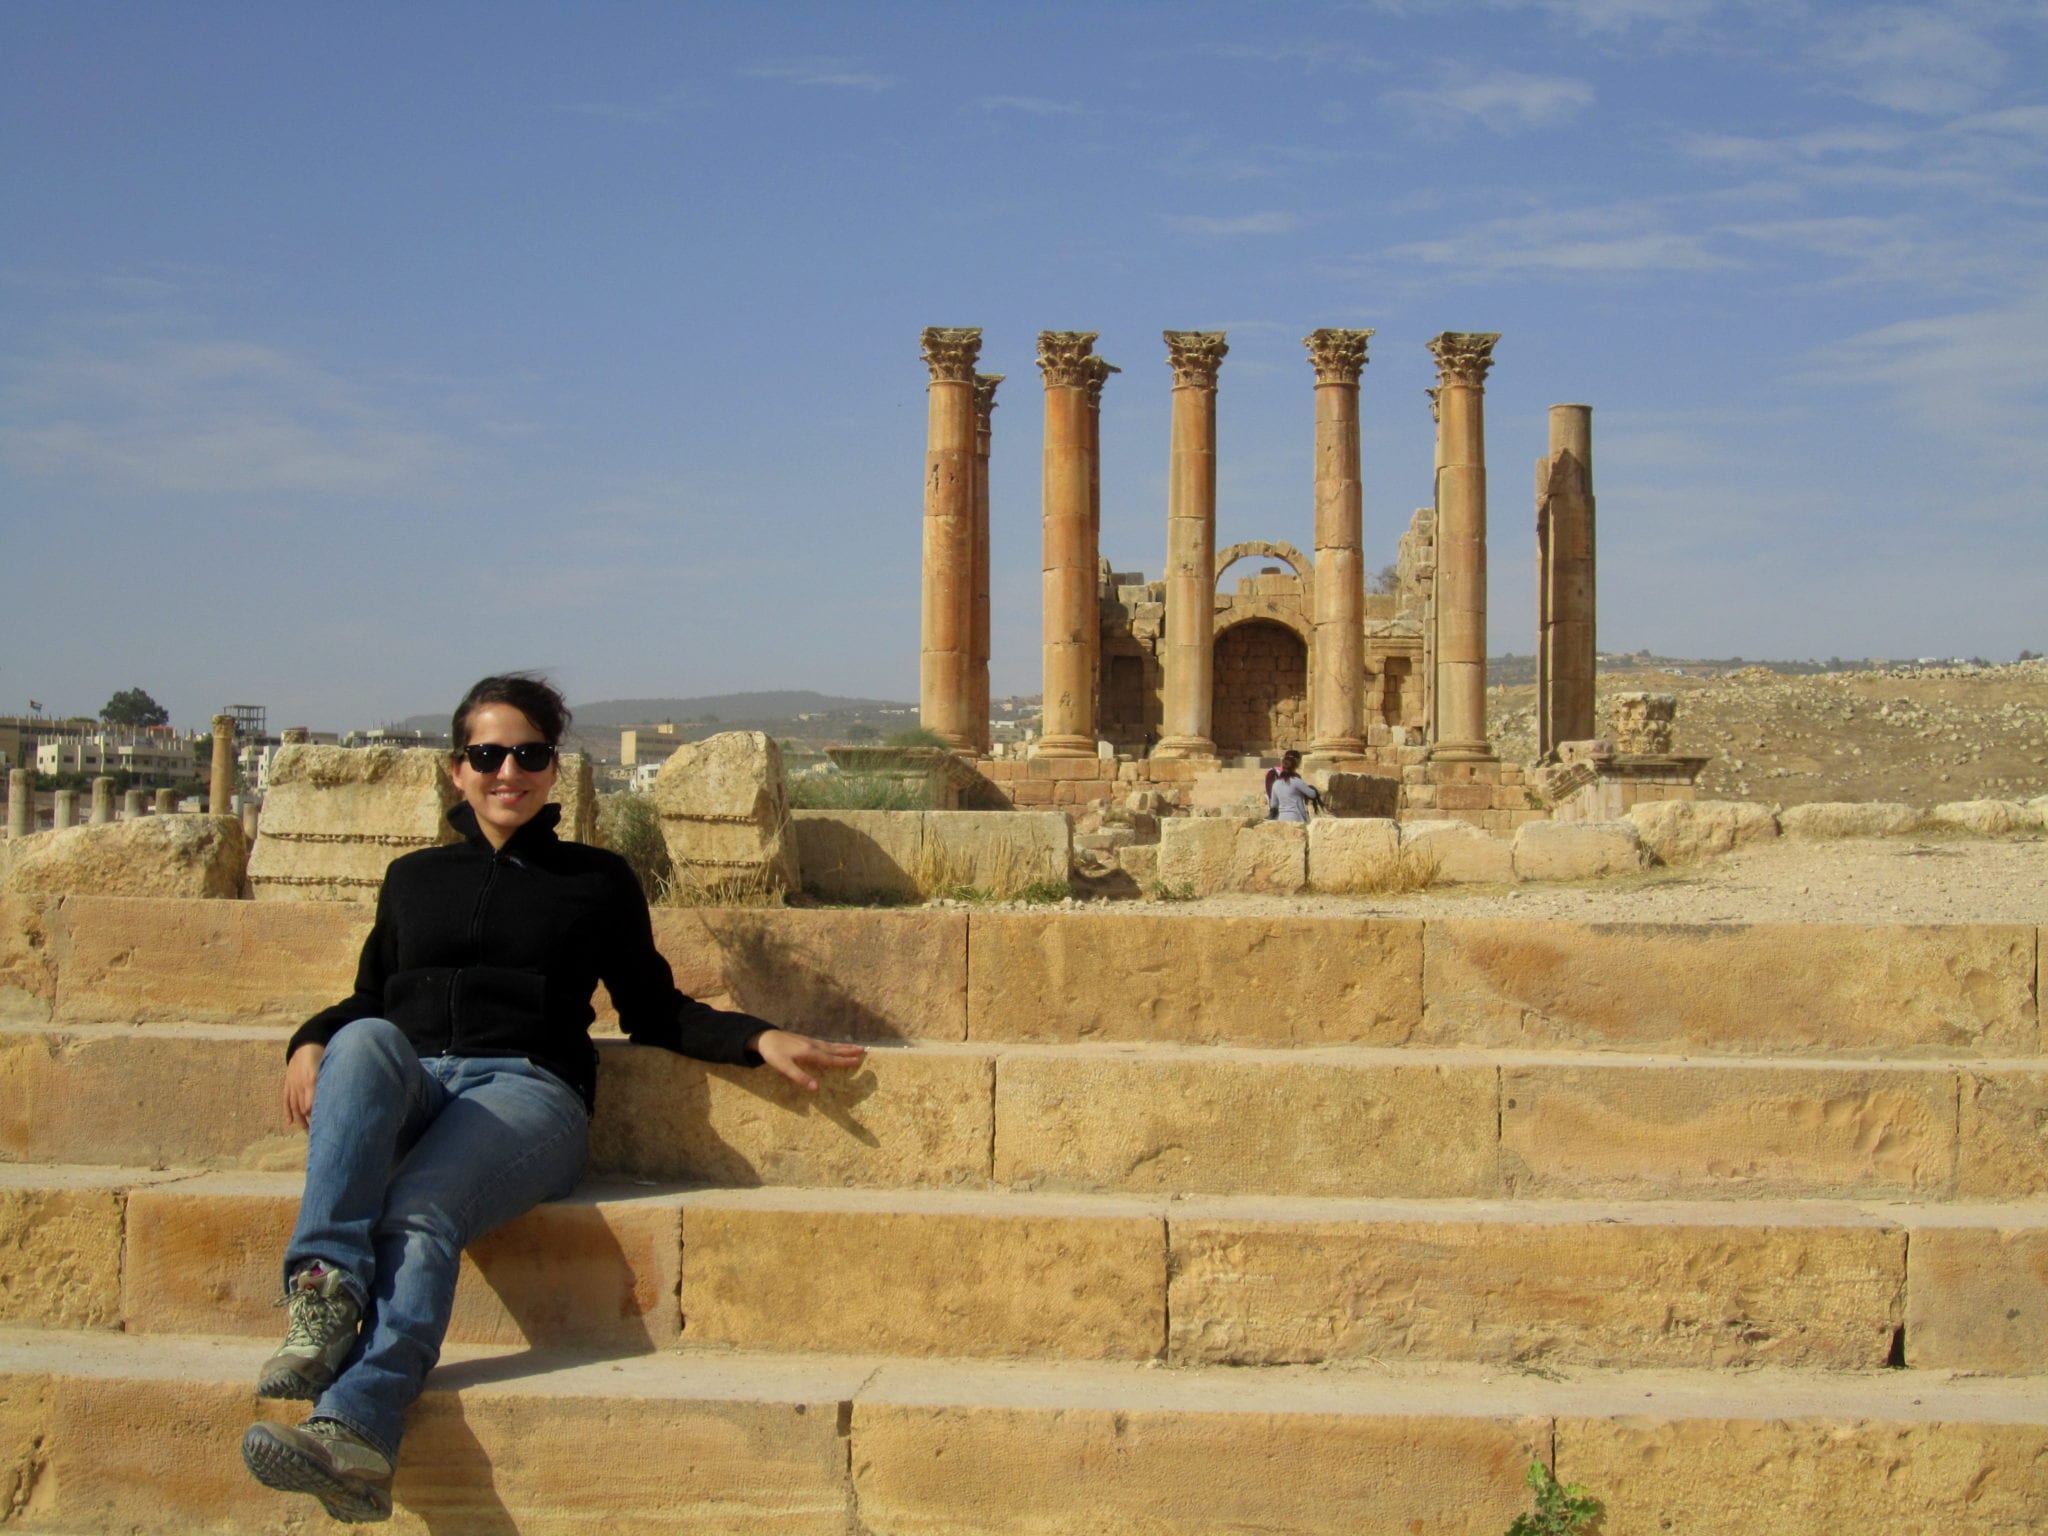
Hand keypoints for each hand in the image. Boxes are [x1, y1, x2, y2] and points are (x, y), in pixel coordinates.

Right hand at [283, 1042, 323, 1130]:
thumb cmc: (323, 1054)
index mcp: (312, 1080)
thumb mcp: (329, 1065)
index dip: (318, 1116)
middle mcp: (300, 1084)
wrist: (308, 1042)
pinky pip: (286, 1099)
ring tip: (307, 1132)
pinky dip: (287, 1111)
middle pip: (304, 1108)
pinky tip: (289, 1122)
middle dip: (311, 1122)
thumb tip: (329, 1098)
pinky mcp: (288, 1083)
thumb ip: (329, 1080)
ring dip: (300, 1120)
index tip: (325, 1126)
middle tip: (319, 1134)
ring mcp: (292, 1084)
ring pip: (295, 1106)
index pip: (313, 1104)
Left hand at [750, 1029, 865, 1091]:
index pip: (831, 1059)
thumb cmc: (773, 1053)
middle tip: (863, 1050)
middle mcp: (812, 1045)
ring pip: (830, 1045)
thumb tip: (815, 1088)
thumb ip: (800, 1077)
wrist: (764, 1037)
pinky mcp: (804, 1040)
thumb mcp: (784, 1067)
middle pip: (834, 1049)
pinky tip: (833, 1046)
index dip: (844, 1061)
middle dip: (848, 1051)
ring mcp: (809, 1041)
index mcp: (809, 1053)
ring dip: (843, 1046)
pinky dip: (833, 1045)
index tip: (858, 1061)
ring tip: (854, 1046)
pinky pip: (824, 1043)